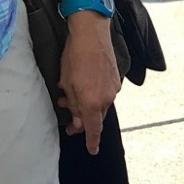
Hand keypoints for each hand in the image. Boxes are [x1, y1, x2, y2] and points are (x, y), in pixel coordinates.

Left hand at [58, 10, 120, 149]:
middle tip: (69, 115)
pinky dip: (94, 93)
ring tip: (70, 94)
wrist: (91, 33)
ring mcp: (113, 89)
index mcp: (92, 103)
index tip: (92, 150)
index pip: (93, 129)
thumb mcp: (67, 83)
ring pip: (100, 104)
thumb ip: (73, 104)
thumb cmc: (75, 56)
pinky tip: (84, 83)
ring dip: (86, 104)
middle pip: (95, 117)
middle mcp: (106, 99)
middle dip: (82, 118)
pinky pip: (105, 93)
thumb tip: (77, 119)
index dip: (92, 141)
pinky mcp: (115, 79)